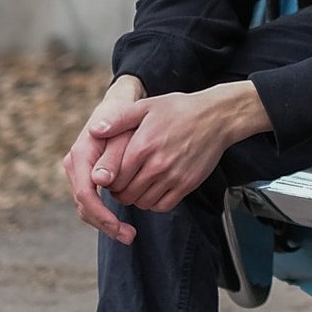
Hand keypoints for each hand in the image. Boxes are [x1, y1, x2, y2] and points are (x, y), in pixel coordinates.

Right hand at [62, 75, 146, 241]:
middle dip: (105, 224)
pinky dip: (106, 214)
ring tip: (129, 235)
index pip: (86, 194)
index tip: (121, 227)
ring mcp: (80, 172)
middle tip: (130, 237)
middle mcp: (75, 165)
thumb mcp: (123, 132)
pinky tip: (124, 223)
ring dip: (106, 223)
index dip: (102, 214)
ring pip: (87, 206)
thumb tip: (100, 181)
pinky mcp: (88, 176)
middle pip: (84, 205)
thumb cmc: (126, 117)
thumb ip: (113, 156)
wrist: (120, 105)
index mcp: (80, 155)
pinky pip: (92, 201)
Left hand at [88, 82, 272, 218]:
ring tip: (137, 185)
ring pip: (142, 202)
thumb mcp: (146, 106)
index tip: (110, 175)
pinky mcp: (187, 184)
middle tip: (122, 182)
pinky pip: (163, 205)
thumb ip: (118, 120)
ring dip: (136, 198)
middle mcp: (157, 164)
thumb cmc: (179, 110)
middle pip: (125, 194)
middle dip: (119, 191)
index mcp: (142, 146)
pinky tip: (154, 190)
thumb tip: (94, 131)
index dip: (108, 180)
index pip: (113, 177)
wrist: (216, 117)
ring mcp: (174, 176)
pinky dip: (154, 203)